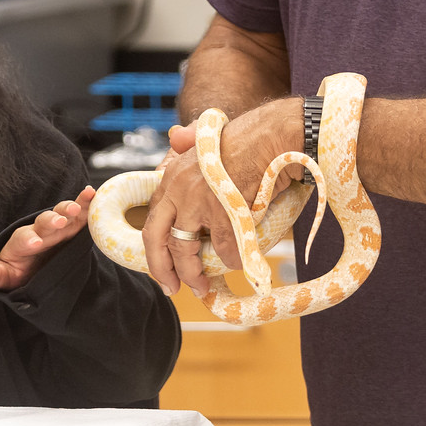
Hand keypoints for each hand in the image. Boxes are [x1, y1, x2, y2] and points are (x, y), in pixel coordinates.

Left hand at [0, 186, 95, 289]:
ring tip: (75, 208)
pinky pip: (79, 213)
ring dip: (68, 209)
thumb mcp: (8, 277)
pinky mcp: (72, 227)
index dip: (29, 240)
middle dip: (51, 221)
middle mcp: (39, 230)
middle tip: (59, 221)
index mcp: (21, 243)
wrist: (33, 263)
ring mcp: (56, 227)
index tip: (36, 243)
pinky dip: (85, 203)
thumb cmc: (20, 270)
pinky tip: (91, 193)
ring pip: (61, 213)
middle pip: (43, 222)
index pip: (23, 239)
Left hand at [142, 98, 301, 298]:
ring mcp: (198, 202)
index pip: (153, 217)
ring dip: (192, 273)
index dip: (155, 245)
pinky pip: (224, 249)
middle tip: (170, 288)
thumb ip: (186, 144)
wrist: (273, 136)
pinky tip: (237, 265)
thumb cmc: (247, 139)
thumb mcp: (206, 141)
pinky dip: (231, 262)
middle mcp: (178, 189)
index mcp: (171, 176)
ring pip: (185, 249)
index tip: (161, 263)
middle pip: (156, 237)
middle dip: (160, 268)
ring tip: (201, 287)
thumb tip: (173, 137)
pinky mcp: (222, 214)